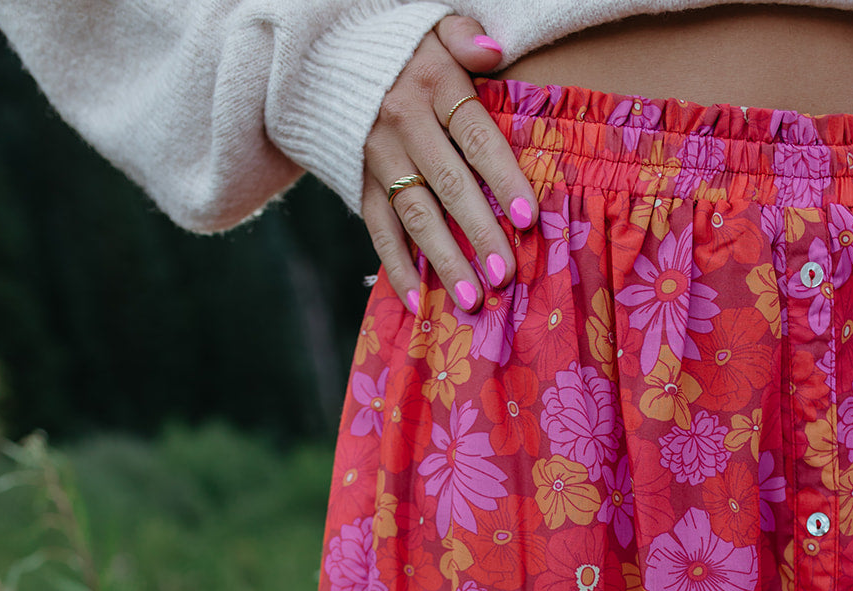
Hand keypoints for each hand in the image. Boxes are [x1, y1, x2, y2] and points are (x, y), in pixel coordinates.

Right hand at [362, 17, 537, 312]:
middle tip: (505, 274)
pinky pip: (377, 229)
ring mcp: (377, 156)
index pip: (474, 135)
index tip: (526, 217)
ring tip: (470, 298)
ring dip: (443, 260)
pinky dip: (396, 266)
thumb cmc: (402, 47)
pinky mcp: (357, 181)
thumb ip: (465, 37)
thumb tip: (495, 50)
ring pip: (415, 214)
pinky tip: (416, 301)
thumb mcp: (433, 25)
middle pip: (448, 183)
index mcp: (432, 83)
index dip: (502, 177)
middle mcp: (402, 122)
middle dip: (478, 232)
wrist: (325, 54)